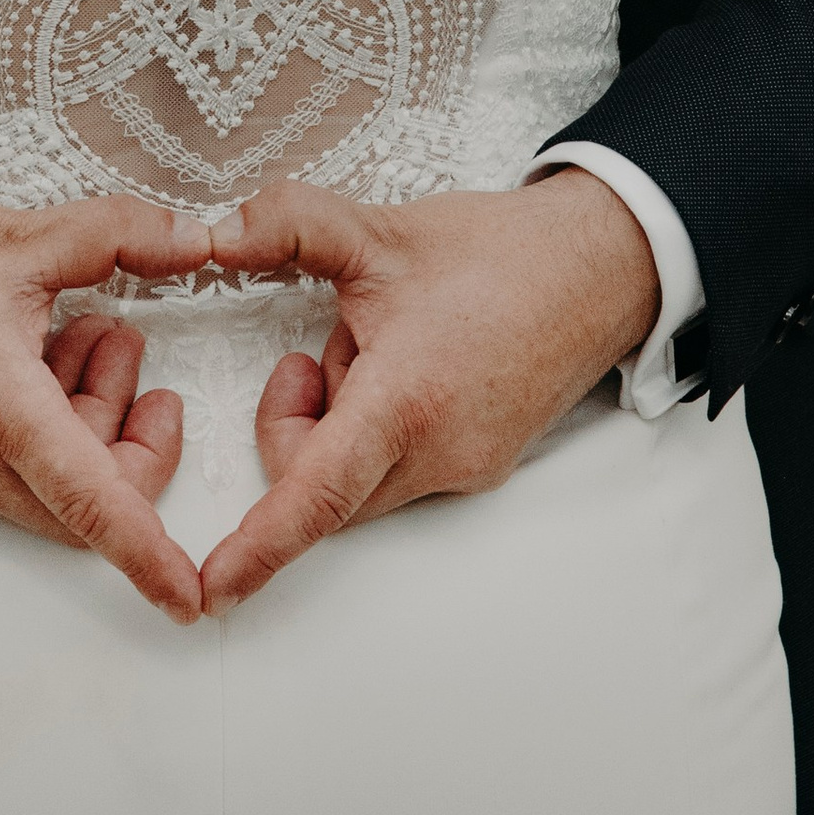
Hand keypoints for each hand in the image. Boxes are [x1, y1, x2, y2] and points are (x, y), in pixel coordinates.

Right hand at [0, 146, 210, 619]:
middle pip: (78, 501)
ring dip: (82, 419)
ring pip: (41, 485)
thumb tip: (196, 241)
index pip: (89, 500)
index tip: (191, 595)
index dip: (147, 554)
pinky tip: (33, 351)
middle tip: (129, 353)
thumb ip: (122, 236)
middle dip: (127, 438)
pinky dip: (37, 425)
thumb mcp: (20, 235)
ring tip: (81, 331)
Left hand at [194, 171, 659, 612]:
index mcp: (406, 401)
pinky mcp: (481, 469)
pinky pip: (399, 472)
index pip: (315, 493)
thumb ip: (286, 225)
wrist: (601, 269)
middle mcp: (439, 455)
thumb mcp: (378, 231)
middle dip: (296, 429)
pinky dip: (380, 428)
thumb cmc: (501, 255)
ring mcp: (465, 470)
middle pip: (323, 491)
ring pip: (360, 482)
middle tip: (315, 355)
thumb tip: (216, 233)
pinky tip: (412, 365)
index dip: (258, 548)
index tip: (211, 588)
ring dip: (341, 423)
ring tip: (379, 346)